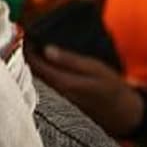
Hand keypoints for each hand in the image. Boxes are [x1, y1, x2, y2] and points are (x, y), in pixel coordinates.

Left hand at [26, 45, 146, 137]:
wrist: (121, 112)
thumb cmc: (110, 88)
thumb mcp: (94, 68)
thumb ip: (69, 60)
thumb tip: (46, 49)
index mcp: (63, 83)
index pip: (34, 65)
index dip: (27, 48)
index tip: (25, 33)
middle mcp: (55, 92)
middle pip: (31, 71)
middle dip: (26, 53)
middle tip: (26, 36)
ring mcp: (56, 97)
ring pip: (36, 77)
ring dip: (32, 61)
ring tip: (33, 44)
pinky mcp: (60, 99)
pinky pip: (44, 82)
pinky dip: (40, 70)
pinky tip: (43, 59)